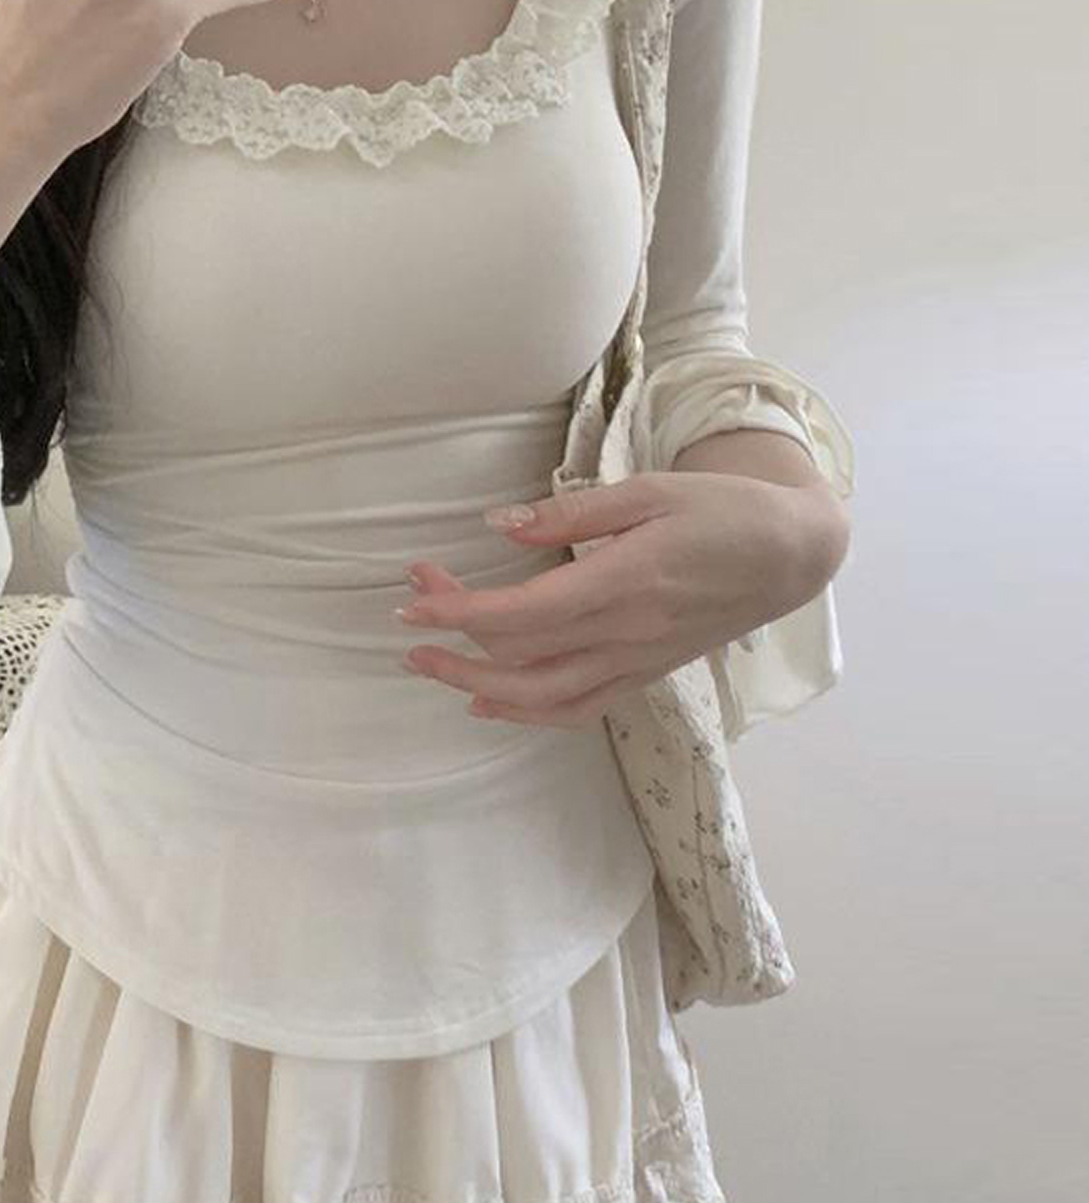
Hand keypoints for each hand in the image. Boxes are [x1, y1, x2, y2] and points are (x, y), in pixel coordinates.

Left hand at [394, 471, 828, 726]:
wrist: (792, 554)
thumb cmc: (721, 510)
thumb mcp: (649, 491)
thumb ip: (571, 515)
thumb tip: (498, 525)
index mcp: (625, 581)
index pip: (525, 611)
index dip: (461, 611)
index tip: (413, 599)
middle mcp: (627, 633)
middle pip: (522, 654)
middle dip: (455, 636)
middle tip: (411, 609)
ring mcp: (638, 661)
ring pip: (545, 696)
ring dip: (478, 683)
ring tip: (427, 663)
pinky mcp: (647, 673)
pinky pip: (580, 708)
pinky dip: (528, 712)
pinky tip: (488, 700)